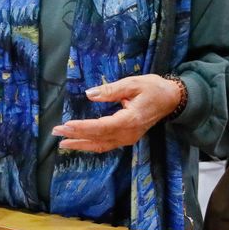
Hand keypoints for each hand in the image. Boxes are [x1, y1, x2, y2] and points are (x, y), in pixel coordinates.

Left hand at [52, 74, 180, 153]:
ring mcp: (128, 138)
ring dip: (81, 144)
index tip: (66, 125)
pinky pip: (106, 145)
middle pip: (98, 138)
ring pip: (101, 145)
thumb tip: (90, 94)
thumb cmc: (153, 88)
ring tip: (63, 143)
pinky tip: (80, 143)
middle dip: (76, 136)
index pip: (101, 127)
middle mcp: (128, 133)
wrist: (171, 99)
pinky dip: (91, 145)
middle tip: (56, 132)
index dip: (83, 127)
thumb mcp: (133, 83)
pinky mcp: (127, 138)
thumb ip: (111, 90)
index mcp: (130, 120)